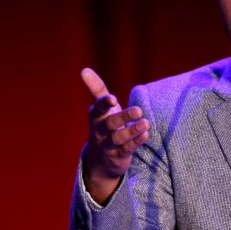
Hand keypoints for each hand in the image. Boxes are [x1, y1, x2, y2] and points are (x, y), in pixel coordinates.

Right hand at [81, 68, 149, 203]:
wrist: (100, 159)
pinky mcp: (118, 156)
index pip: (98, 109)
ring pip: (119, 138)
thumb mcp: (100, 108)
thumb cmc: (104, 125)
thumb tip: (84, 70)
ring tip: (145, 123)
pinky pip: (127, 149)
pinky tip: (146, 134)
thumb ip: (96, 89)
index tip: (112, 99)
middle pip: (110, 123)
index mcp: (96, 117)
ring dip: (132, 131)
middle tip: (138, 110)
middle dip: (123, 117)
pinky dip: (136, 142)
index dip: (104, 104)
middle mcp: (100, 131)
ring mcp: (108, 145)